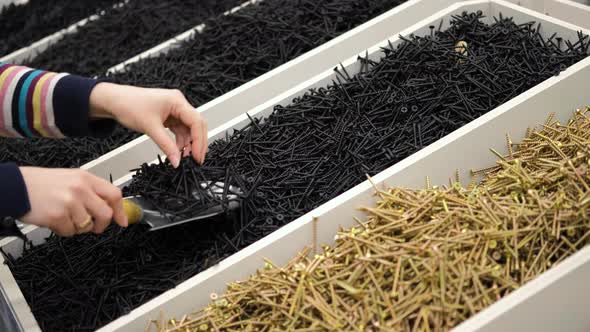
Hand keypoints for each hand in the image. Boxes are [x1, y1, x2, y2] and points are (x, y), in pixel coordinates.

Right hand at [19, 167, 127, 236]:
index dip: (121, 210)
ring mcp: (69, 202)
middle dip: (101, 225)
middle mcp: (80, 188)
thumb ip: (90, 191)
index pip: (114, 194)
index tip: (123, 221)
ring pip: (87, 226)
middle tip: (94, 227)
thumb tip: (110, 207)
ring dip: (78, 227)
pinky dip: (63, 230)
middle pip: (105, 214)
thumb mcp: (71, 179)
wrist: (15, 187)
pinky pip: (70, 232)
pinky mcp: (58, 216)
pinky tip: (54, 220)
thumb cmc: (42, 184)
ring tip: (65, 218)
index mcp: (85, 178)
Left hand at [89, 83, 207, 166]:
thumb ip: (166, 145)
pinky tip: (178, 151)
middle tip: (196, 160)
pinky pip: (180, 130)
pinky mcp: (169, 116)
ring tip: (185, 158)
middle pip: (197, 125)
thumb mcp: (150, 127)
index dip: (199, 141)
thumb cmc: (129, 105)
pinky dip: (180, 141)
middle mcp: (178, 103)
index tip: (197, 156)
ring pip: (189, 129)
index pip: (196, 122)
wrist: (114, 101)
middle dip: (197, 143)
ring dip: (189, 144)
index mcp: (177, 101)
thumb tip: (177, 161)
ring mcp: (174, 110)